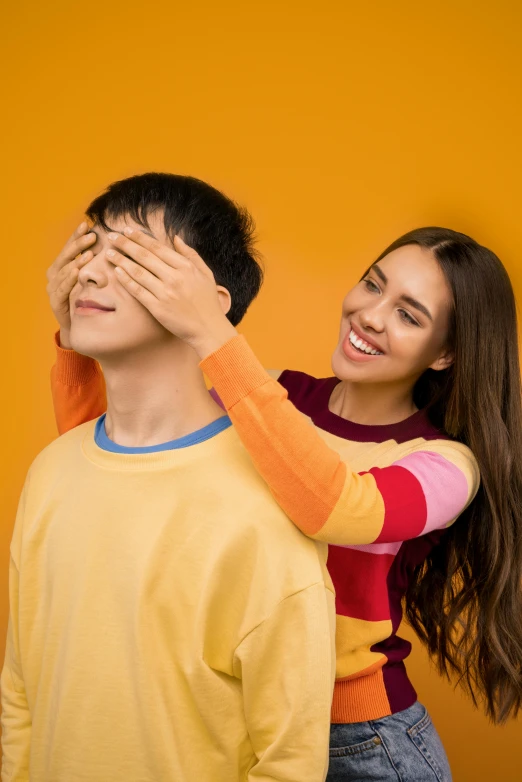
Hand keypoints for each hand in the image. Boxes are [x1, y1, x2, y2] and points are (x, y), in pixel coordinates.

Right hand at [46, 222, 95, 347]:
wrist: (78, 328)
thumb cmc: (86, 300)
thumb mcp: (91, 279)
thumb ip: (95, 264)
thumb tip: (112, 245)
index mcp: (62, 267)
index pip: (70, 248)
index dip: (77, 236)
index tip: (87, 224)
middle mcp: (55, 275)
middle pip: (66, 256)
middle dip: (78, 245)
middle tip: (91, 236)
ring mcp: (53, 289)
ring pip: (64, 271)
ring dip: (75, 261)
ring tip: (87, 254)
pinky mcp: (56, 303)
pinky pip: (62, 289)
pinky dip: (69, 279)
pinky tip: (77, 272)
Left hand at [105, 228, 237, 357]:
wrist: (208, 328)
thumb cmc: (208, 301)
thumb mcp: (205, 273)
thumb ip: (191, 254)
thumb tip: (176, 238)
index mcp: (185, 267)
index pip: (157, 248)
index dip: (140, 238)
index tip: (127, 230)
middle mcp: (174, 278)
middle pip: (145, 256)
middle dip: (126, 244)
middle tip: (112, 236)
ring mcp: (165, 293)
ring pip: (138, 272)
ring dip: (121, 261)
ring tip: (109, 253)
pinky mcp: (158, 308)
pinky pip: (138, 291)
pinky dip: (126, 280)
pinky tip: (117, 272)